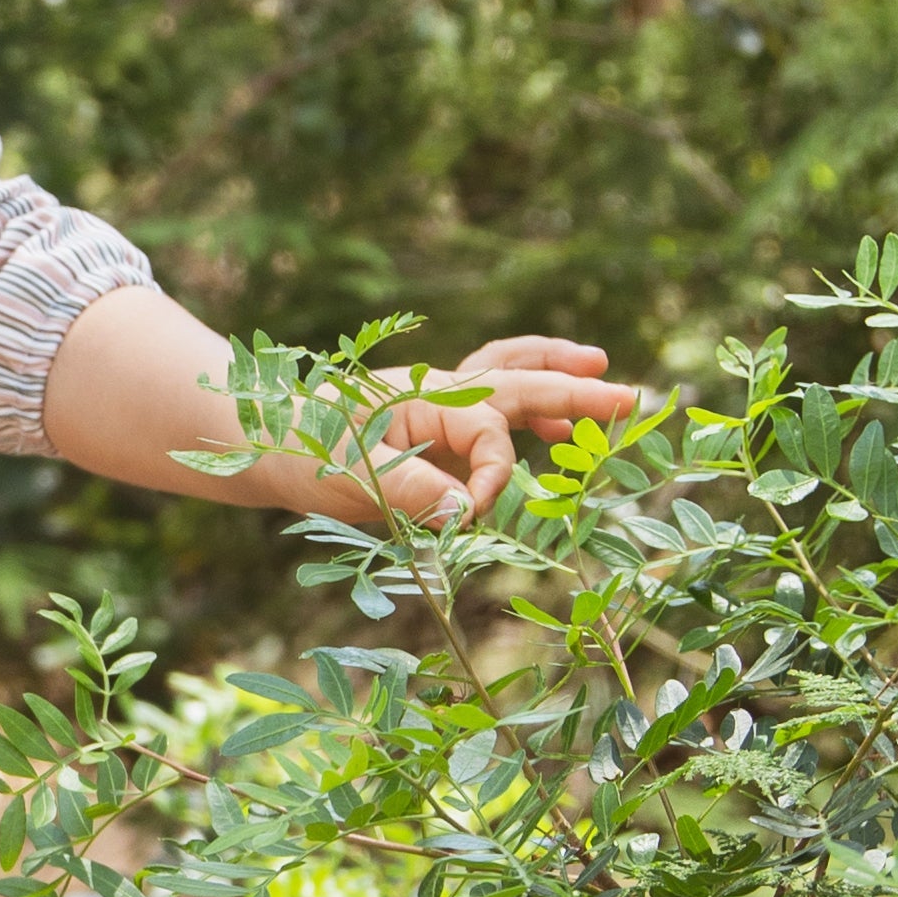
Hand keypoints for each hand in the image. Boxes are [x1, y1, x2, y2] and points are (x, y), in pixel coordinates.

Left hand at [332, 335, 641, 525]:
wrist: (265, 439)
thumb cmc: (301, 450)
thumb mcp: (347, 475)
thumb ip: (408, 490)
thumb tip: (465, 513)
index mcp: (424, 398)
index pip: (489, 435)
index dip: (494, 477)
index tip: (474, 518)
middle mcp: (439, 391)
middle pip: (520, 384)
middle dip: (576, 392)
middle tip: (632, 397)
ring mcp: (438, 401)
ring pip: (511, 379)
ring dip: (556, 380)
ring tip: (603, 380)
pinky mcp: (434, 421)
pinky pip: (492, 402)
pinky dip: (528, 406)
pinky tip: (557, 430)